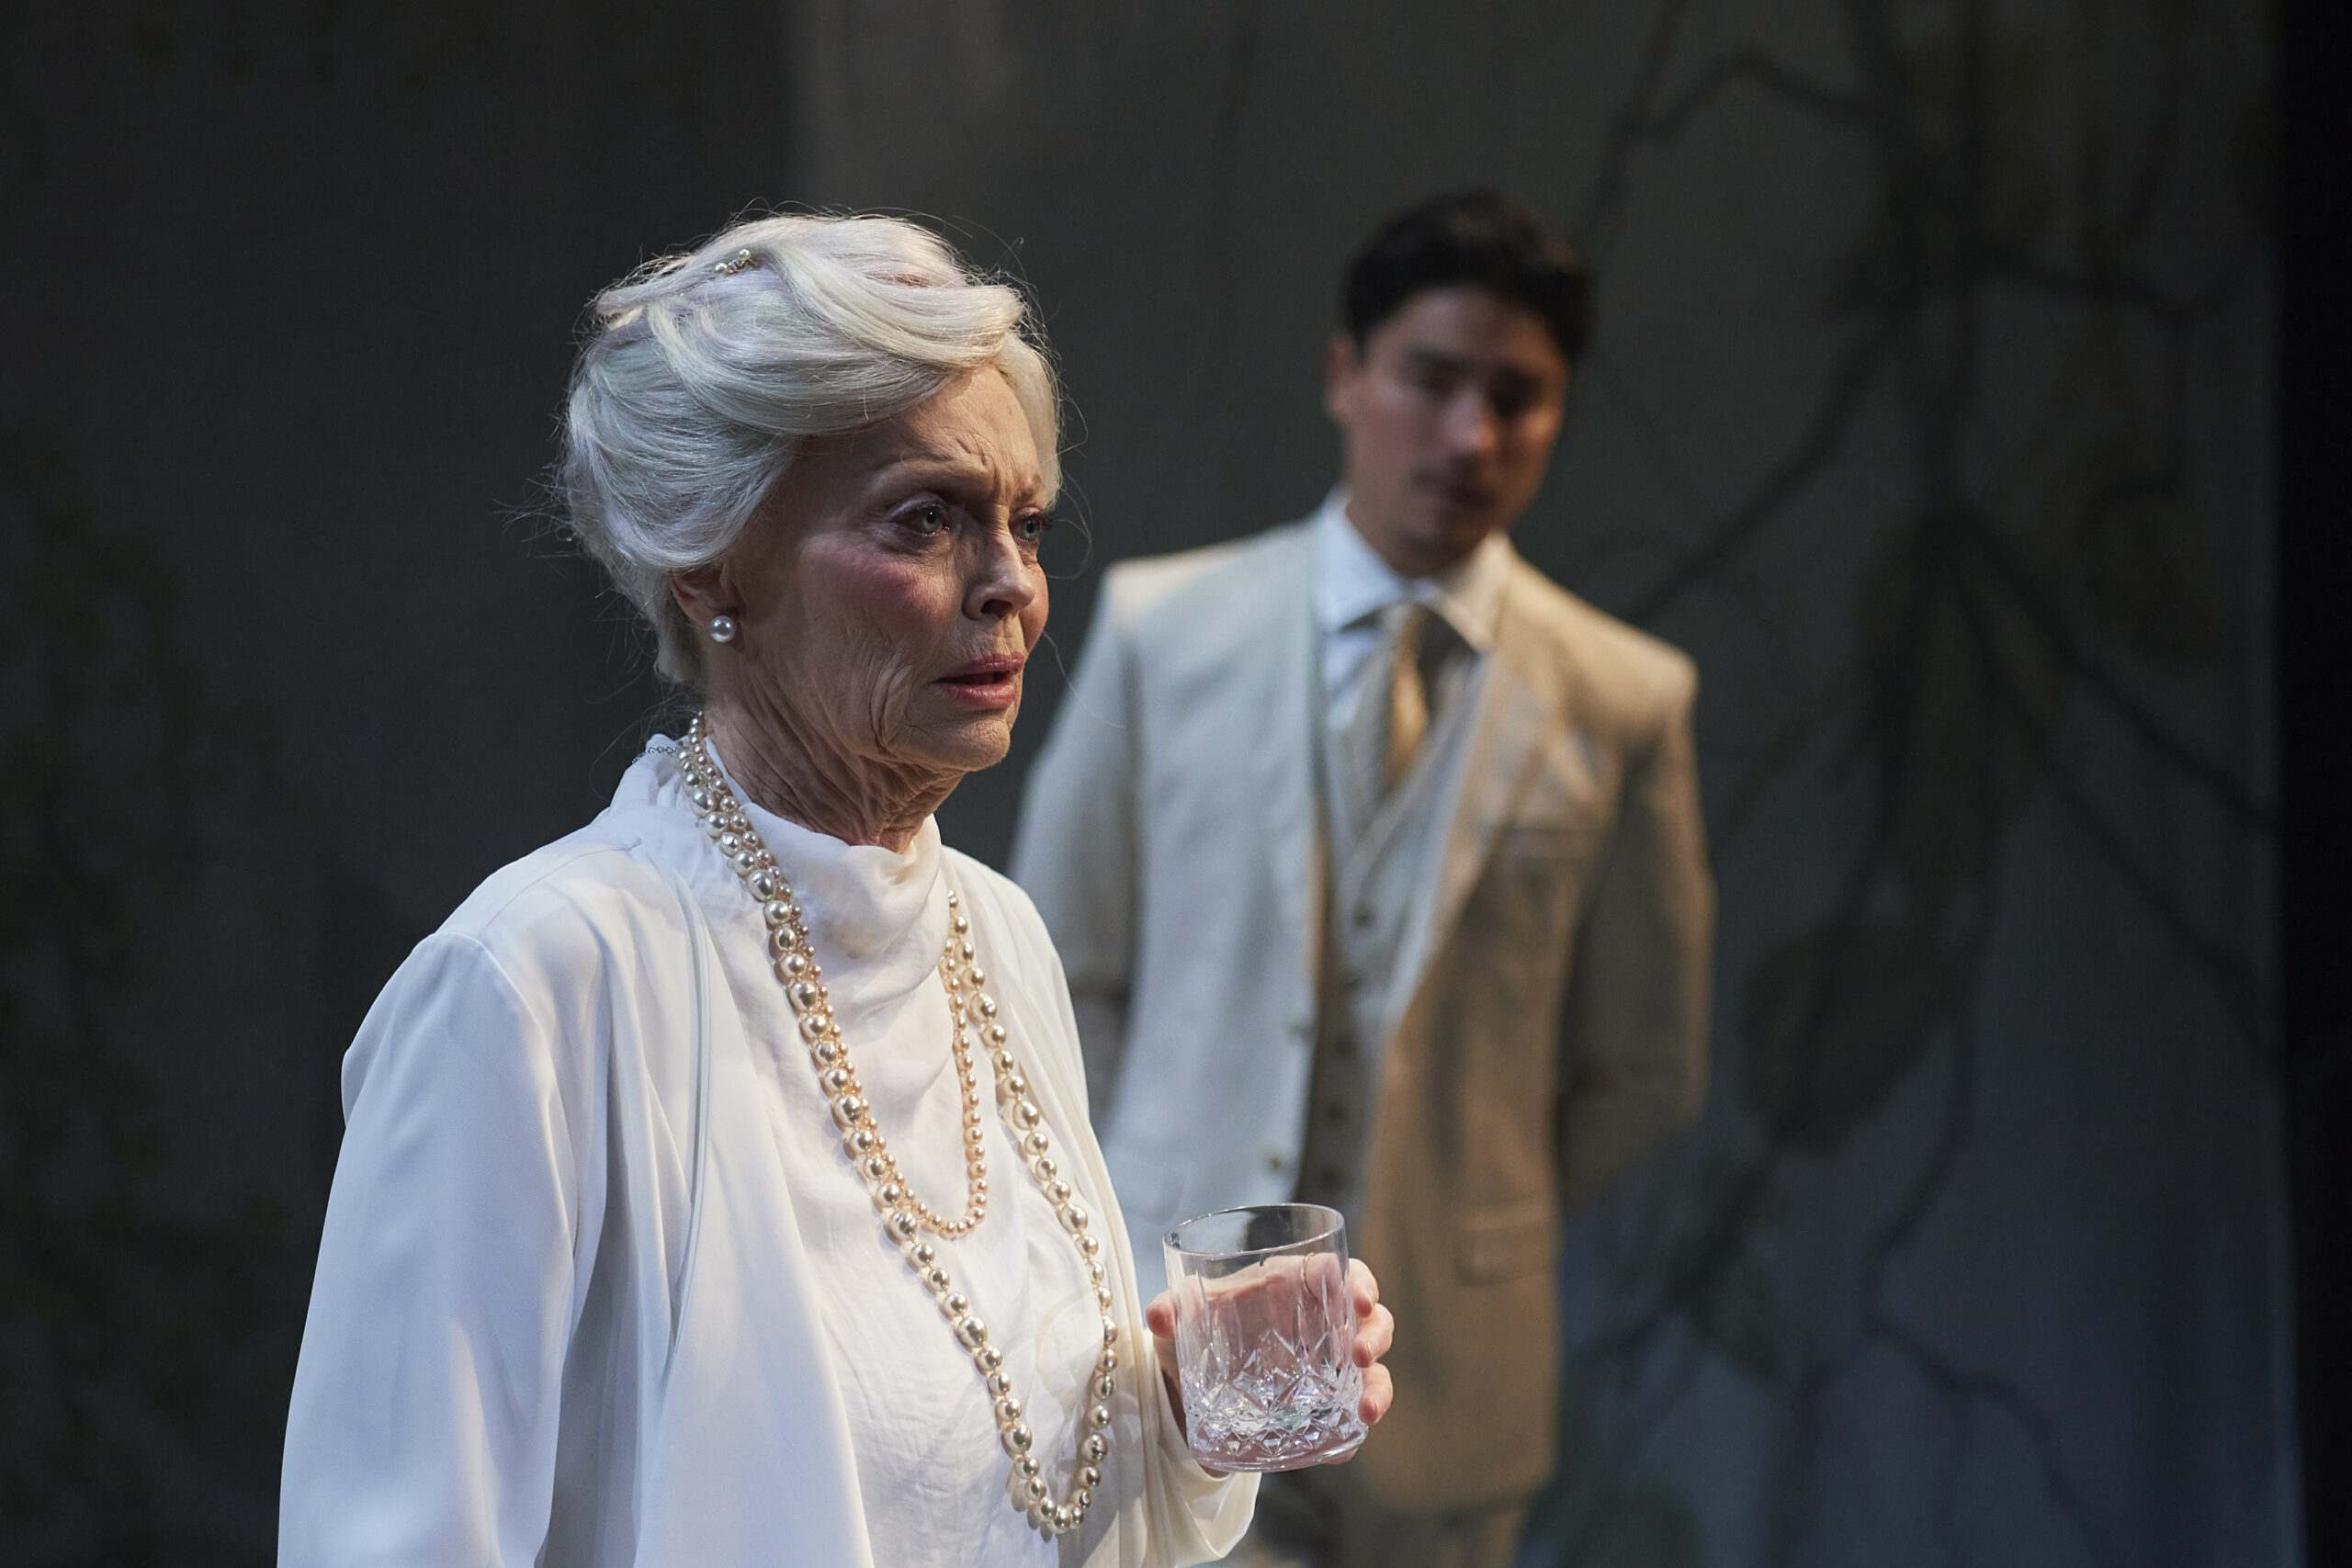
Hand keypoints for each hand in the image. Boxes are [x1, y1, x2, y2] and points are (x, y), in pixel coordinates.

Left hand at [1144, 1256, 1395, 1462]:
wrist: (1188, 1393)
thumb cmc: (1197, 1335)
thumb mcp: (1181, 1322)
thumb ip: (1171, 1311)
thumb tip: (1159, 1315)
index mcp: (1293, 1288)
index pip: (1340, 1273)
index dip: (1359, 1281)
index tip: (1359, 1298)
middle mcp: (1320, 1326)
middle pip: (1370, 1319)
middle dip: (1375, 1334)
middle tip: (1361, 1354)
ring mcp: (1327, 1369)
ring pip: (1373, 1370)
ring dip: (1378, 1387)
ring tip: (1366, 1411)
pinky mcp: (1323, 1409)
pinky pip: (1349, 1419)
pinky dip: (1351, 1435)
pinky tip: (1343, 1451)